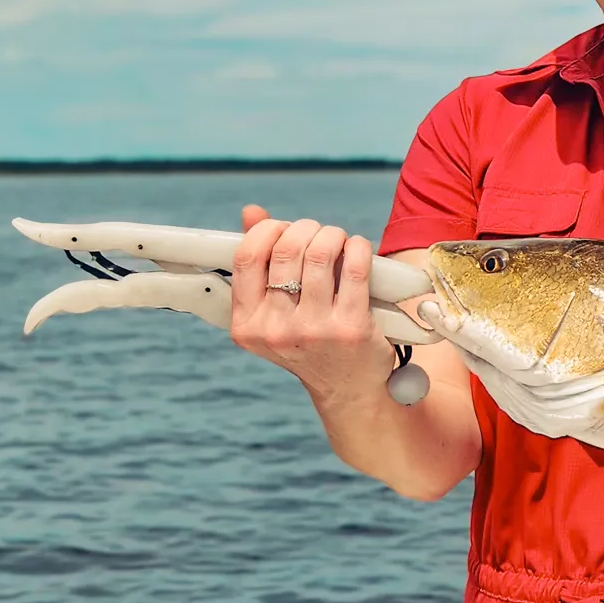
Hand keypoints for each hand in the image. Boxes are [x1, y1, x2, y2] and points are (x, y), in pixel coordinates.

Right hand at [228, 204, 390, 401]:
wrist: (349, 389)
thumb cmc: (310, 341)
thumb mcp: (275, 312)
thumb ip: (261, 263)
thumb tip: (251, 213)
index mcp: (248, 325)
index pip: (245, 257)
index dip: (267, 231)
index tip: (283, 229)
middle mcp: (276, 330)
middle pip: (286, 250)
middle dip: (306, 229)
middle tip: (318, 234)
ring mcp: (314, 330)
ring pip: (320, 254)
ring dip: (332, 235)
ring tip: (338, 240)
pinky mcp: (351, 327)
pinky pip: (354, 268)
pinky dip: (357, 247)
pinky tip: (357, 249)